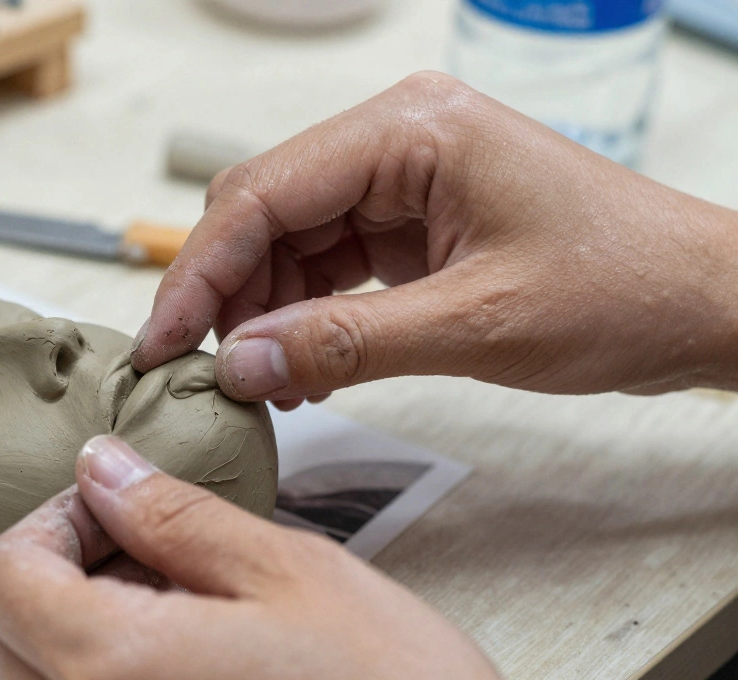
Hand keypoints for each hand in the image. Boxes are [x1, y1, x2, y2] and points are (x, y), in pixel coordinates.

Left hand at [0, 435, 531, 679]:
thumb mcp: (285, 572)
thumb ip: (174, 514)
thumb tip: (100, 467)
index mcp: (111, 667)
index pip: (1, 575)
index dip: (50, 521)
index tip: (117, 505)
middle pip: (5, 631)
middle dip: (60, 568)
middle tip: (153, 542)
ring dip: (83, 623)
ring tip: (185, 599)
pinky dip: (110, 677)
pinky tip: (193, 654)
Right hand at [132, 71, 737, 406]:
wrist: (703, 300)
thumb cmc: (624, 287)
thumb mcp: (476, 325)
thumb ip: (345, 345)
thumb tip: (239, 365)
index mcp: (411, 130)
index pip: (262, 194)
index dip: (197, 272)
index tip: (160, 343)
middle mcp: (396, 138)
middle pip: (262, 210)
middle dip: (224, 294)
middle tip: (201, 372)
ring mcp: (403, 177)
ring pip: (285, 240)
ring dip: (261, 311)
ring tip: (261, 384)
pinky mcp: (412, 217)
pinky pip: (325, 262)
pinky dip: (301, 315)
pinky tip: (300, 367)